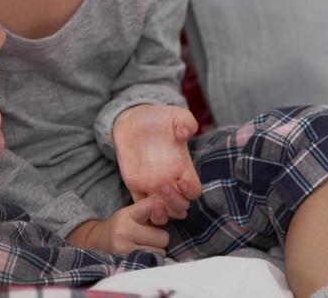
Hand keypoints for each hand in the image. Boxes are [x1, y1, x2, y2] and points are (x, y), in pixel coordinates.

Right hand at [67, 198, 170, 255]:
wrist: (98, 242)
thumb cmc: (120, 226)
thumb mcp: (130, 213)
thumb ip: (148, 209)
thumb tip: (165, 204)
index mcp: (127, 215)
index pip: (150, 206)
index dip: (158, 208)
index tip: (159, 207)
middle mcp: (124, 231)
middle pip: (163, 237)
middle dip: (160, 238)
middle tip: (149, 236)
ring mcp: (126, 249)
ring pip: (160, 251)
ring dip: (156, 250)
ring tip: (143, 245)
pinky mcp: (128, 263)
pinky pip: (153, 261)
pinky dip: (151, 258)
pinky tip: (142, 253)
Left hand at [113, 104, 202, 218]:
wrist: (132, 118)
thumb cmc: (158, 117)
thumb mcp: (175, 115)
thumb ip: (186, 122)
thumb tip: (186, 133)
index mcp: (182, 167)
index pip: (194, 191)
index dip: (191, 192)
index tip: (183, 181)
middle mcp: (170, 180)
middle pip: (180, 206)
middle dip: (175, 203)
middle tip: (163, 185)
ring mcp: (152, 185)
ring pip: (163, 211)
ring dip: (162, 213)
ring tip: (154, 201)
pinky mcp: (135, 185)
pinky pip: (141, 206)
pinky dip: (144, 210)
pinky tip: (143, 201)